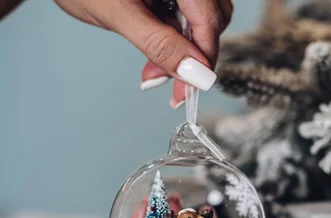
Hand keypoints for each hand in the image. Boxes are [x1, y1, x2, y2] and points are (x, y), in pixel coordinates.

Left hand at [53, 0, 233, 106]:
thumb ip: (159, 44)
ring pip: (201, 23)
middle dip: (192, 57)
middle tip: (169, 85)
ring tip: (152, 70)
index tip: (190, 89)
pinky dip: (172, 41)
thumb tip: (195, 74)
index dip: (203, 58)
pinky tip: (154, 54)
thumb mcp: (118, 15)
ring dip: (182, 52)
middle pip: (212, 21)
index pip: (210, 20)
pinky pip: (185, 19)